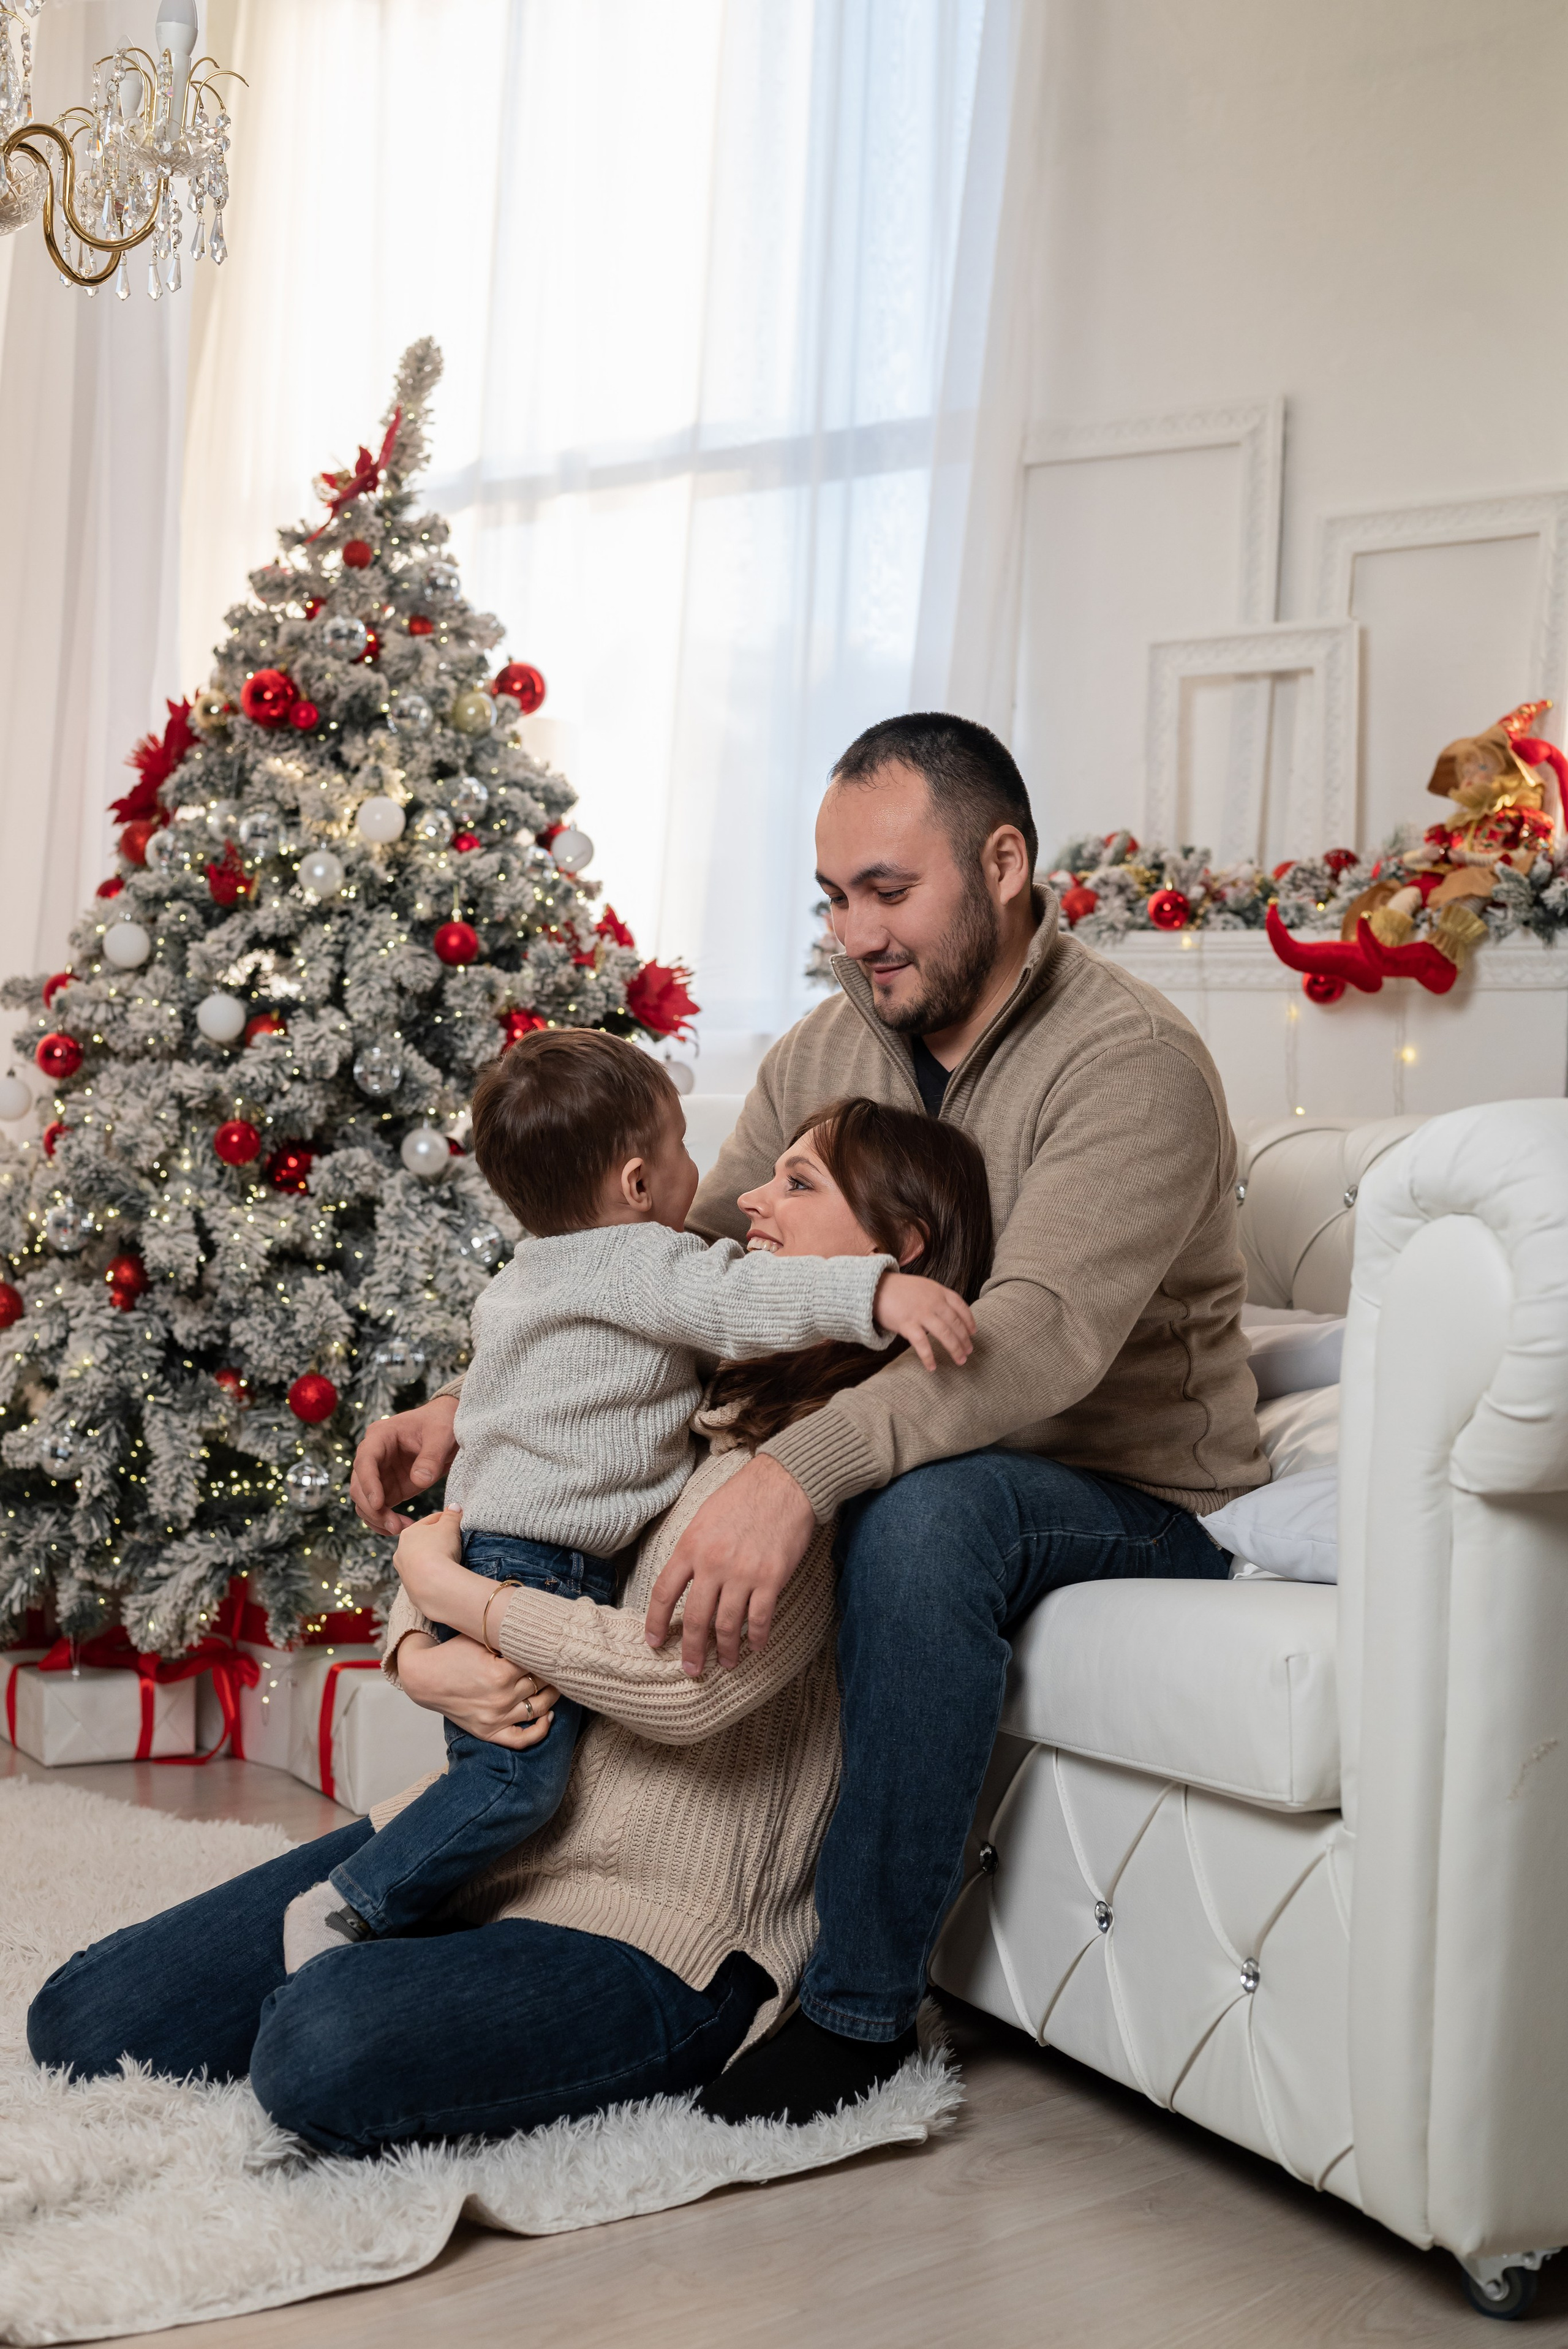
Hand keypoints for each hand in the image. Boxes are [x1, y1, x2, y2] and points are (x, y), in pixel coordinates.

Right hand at [350, 1394, 458, 1533]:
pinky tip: (401, 1529)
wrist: (449, 1426)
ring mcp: (379, 1473)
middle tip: (394, 1525)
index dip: (368, 1484)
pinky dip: (385, 1521)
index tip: (378, 1504)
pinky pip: (378, 1508)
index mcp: (380, 1436)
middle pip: (359, 1485)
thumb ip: (431, 1457)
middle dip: (372, 1508)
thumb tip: (420, 1479)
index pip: (365, 1461)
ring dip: (377, 1518)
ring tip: (400, 1529)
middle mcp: (374, 1455)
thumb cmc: (442, 1422)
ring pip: (364, 1501)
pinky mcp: (389, 1488)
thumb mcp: (442, 1434)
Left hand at [392, 1505, 468, 1621]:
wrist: (433, 1584)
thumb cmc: (439, 1550)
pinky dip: (433, 1575)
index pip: (429, 1521)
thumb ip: (452, 1515)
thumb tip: (455, 1507)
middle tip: (454, 1541)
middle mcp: (401, 1551)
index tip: (456, 1520)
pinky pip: (424, 1577)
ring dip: (434, 1559)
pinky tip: (443, 1575)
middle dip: (437, 1540)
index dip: (445, 1519)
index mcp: (408, 1533)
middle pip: (423, 1541)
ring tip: (450, 1560)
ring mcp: (404, 1572)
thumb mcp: (449, 1526)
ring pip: (421, 1560)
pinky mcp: (410, 1589)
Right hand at [397, 1631, 560, 1749]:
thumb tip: (540, 1635)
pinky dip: (540, 1730)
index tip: (554, 1647)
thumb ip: (508, 1639)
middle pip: (542, 1683)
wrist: (425, 1678)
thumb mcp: (481, 1639)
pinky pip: (522, 1739)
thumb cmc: (453, 1653)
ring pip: (539, 1708)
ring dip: (552, 1695)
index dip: (548, 1653)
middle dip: (550, 1671)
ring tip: (555, 1683)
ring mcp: (496, 1717)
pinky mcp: (489, 1731)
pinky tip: (549, 1716)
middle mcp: (501, 1697)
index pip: (539, 1662)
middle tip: (556, 1662)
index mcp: (501, 1671)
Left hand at [644, 1453, 815, 1672]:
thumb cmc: (742, 1496)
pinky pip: (760, 1618)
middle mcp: (713, 1564)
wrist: (784, 1482)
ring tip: (725, 1663)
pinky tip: (756, 1646)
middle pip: (695, 1618)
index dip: (655, 1622)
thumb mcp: (702, 1517)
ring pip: (727, 1625)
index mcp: (690, 1547)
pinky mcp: (771, 1578)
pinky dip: (758, 1636)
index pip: (663, 1593)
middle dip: (691, 1649)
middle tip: (691, 1669)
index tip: (654, 1642)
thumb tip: (681, 1580)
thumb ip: (691, 1549)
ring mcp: (743, 1573)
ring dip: (725, 1650)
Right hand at [873, 1270, 975, 1370]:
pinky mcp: (907, 1324)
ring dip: (955, 1349)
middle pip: (955, 1323)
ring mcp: (921, 1313)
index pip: (961, 1306)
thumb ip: (936, 1297)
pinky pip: (922, 1344)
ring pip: (945, 1334)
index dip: (969, 1320)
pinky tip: (932, 1367)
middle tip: (969, 1351)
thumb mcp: (922, 1286)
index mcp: (938, 1291)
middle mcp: (933, 1302)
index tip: (974, 1332)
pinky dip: (929, 1357)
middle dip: (964, 1339)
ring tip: (960, 1360)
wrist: (874, 1287)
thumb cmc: (897, 1289)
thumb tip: (948, 1314)